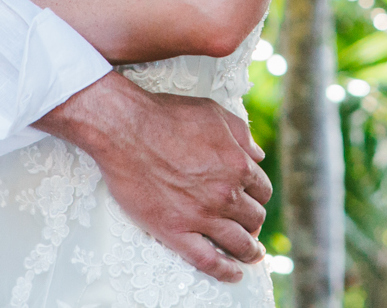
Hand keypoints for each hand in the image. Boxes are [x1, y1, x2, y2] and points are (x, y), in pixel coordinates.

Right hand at [37, 72, 269, 280]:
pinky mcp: (175, 232)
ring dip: (249, 251)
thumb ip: (242, 135)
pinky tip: (234, 274)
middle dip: (254, 221)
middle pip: (254, 218)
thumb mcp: (214, 113)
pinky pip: (208, 261)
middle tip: (248, 224)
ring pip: (238, 243)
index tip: (252, 199)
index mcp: (237, 165)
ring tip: (251, 254)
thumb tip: (258, 155)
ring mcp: (201, 216)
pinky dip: (225, 272)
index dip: (258, 195)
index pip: (262, 189)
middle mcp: (225, 194)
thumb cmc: (166, 115)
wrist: (125, 129)